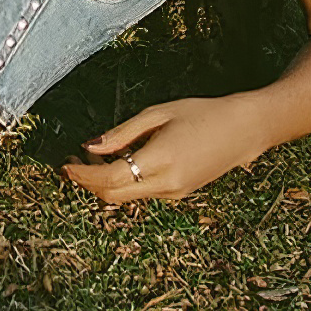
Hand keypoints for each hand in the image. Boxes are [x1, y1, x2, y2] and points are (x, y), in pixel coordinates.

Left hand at [62, 96, 262, 206]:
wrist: (246, 130)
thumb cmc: (202, 113)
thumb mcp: (158, 114)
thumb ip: (122, 133)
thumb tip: (89, 146)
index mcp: (161, 161)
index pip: (110, 179)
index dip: (83, 175)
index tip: (65, 164)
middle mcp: (167, 184)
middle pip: (113, 196)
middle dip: (88, 183)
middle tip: (72, 163)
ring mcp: (174, 193)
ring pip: (126, 197)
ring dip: (103, 183)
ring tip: (91, 159)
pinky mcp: (179, 193)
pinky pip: (142, 193)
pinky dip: (123, 182)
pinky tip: (119, 161)